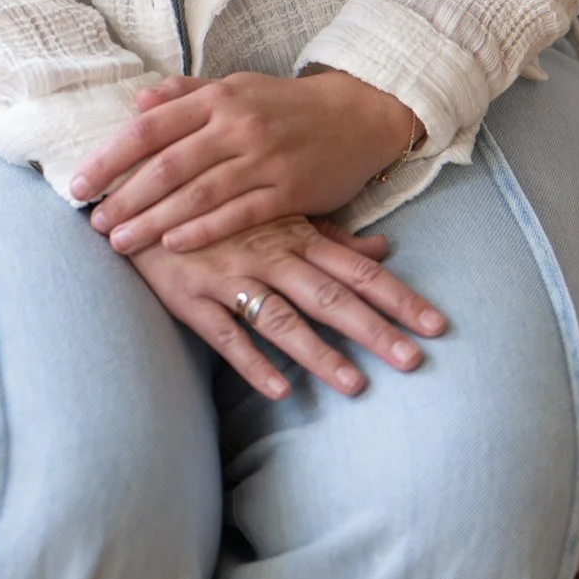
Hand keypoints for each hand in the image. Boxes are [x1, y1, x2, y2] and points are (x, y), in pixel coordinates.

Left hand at [74, 69, 424, 255]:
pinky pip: (239, 212)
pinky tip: (173, 244)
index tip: (79, 184)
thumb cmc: (286, 106)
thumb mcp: (236, 88)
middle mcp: (236, 125)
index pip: (150, 128)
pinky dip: (204, 229)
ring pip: (197, 192)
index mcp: (217, 99)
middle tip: (94, 223)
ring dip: (153, 219)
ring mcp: (264, 158)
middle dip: (125, 197)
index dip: (110, 158)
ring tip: (120, 242)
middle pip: (167, 164)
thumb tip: (137, 101)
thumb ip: (187, 95)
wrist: (357, 116)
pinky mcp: (290, 189)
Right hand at [125, 216, 446, 400]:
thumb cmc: (218, 202)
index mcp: (295, 234)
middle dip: (374, 330)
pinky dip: (252, 361)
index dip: (398, 297)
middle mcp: (269, 254)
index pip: (358, 271)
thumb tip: (383, 251)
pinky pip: (225, 334)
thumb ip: (331, 235)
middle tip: (413, 361)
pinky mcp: (192, 297)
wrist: (142, 188)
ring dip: (320, 353)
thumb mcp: (277, 210)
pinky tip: (279, 389)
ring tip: (355, 386)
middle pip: (331, 297)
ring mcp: (230, 276)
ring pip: (282, 319)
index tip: (436, 325)